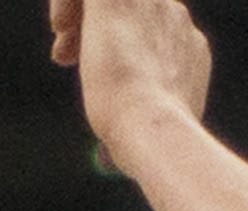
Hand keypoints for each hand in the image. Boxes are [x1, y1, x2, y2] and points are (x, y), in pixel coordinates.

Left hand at [48, 0, 211, 152]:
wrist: (154, 132)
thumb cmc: (152, 150)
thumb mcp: (148, 136)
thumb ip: (135, 129)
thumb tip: (108, 159)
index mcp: (188, 49)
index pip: (147, 29)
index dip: (116, 46)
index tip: (88, 73)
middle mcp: (174, 19)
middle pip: (129, 8)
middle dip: (92, 31)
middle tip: (65, 58)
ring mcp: (151, 2)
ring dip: (79, 18)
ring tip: (62, 48)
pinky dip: (67, 1)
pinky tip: (59, 26)